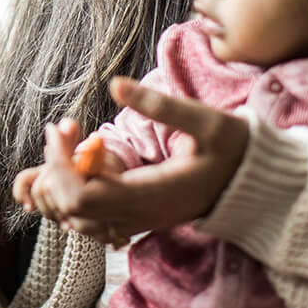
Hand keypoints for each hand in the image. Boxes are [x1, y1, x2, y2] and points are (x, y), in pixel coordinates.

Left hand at [27, 77, 249, 243]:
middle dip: (54, 172)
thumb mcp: (206, 120)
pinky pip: (90, 220)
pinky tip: (81, 162)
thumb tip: (116, 85)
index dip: (61, 166)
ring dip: (60, 186)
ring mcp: (137, 222)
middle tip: (61, 131)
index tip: (59, 129)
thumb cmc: (233, 149)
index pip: (84, 196)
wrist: (253, 183)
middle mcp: (139, 216)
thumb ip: (162, 106)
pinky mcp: (136, 219)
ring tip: (68, 145)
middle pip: (72, 210)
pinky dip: (73, 196)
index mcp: (152, 195)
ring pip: (76, 221)